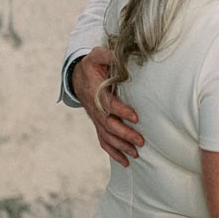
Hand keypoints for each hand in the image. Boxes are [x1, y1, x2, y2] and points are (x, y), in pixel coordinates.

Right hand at [72, 47, 143, 167]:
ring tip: (136, 153)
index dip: (120, 111)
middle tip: (140, 141)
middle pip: (108, 125)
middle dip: (124, 134)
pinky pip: (103, 141)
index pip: (107, 104)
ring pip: (106, 136)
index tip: (135, 117)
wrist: (78, 77)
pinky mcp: (98, 124)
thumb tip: (123, 56)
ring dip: (121, 146)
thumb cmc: (92, 65)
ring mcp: (95, 118)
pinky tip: (125, 162)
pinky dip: (113, 152)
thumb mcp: (97, 55)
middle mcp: (94, 108)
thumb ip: (109, 56)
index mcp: (95, 91)